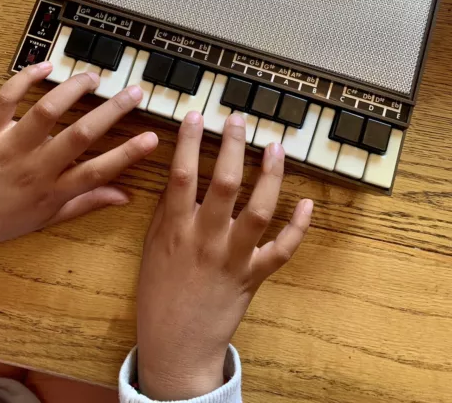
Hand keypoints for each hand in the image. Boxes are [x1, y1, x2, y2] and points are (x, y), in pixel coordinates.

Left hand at [0, 62, 157, 248]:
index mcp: (52, 191)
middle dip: (112, 111)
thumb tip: (122, 196)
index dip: (129, 154)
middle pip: (81, 135)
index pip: (99, 171)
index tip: (152, 138)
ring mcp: (10, 146)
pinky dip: (25, 78)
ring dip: (74, 90)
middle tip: (133, 93)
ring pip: (48, 112)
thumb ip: (85, 203)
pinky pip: (6, 99)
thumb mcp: (46, 219)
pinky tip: (46, 66)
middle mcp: (36, 167)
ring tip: (94, 77)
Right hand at [137, 111, 312, 399]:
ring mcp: (235, 256)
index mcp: (177, 230)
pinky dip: (299, 227)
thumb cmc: (160, 294)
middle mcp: (207, 239)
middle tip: (240, 120)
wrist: (177, 343)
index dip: (189, 142)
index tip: (196, 115)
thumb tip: (180, 178)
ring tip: (275, 147)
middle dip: (233, 146)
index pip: (182, 176)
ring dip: (270, 176)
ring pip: (259, 210)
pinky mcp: (255, 274)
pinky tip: (308, 203)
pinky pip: (283, 249)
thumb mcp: (152, 248)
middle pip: (225, 184)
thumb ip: (167, 213)